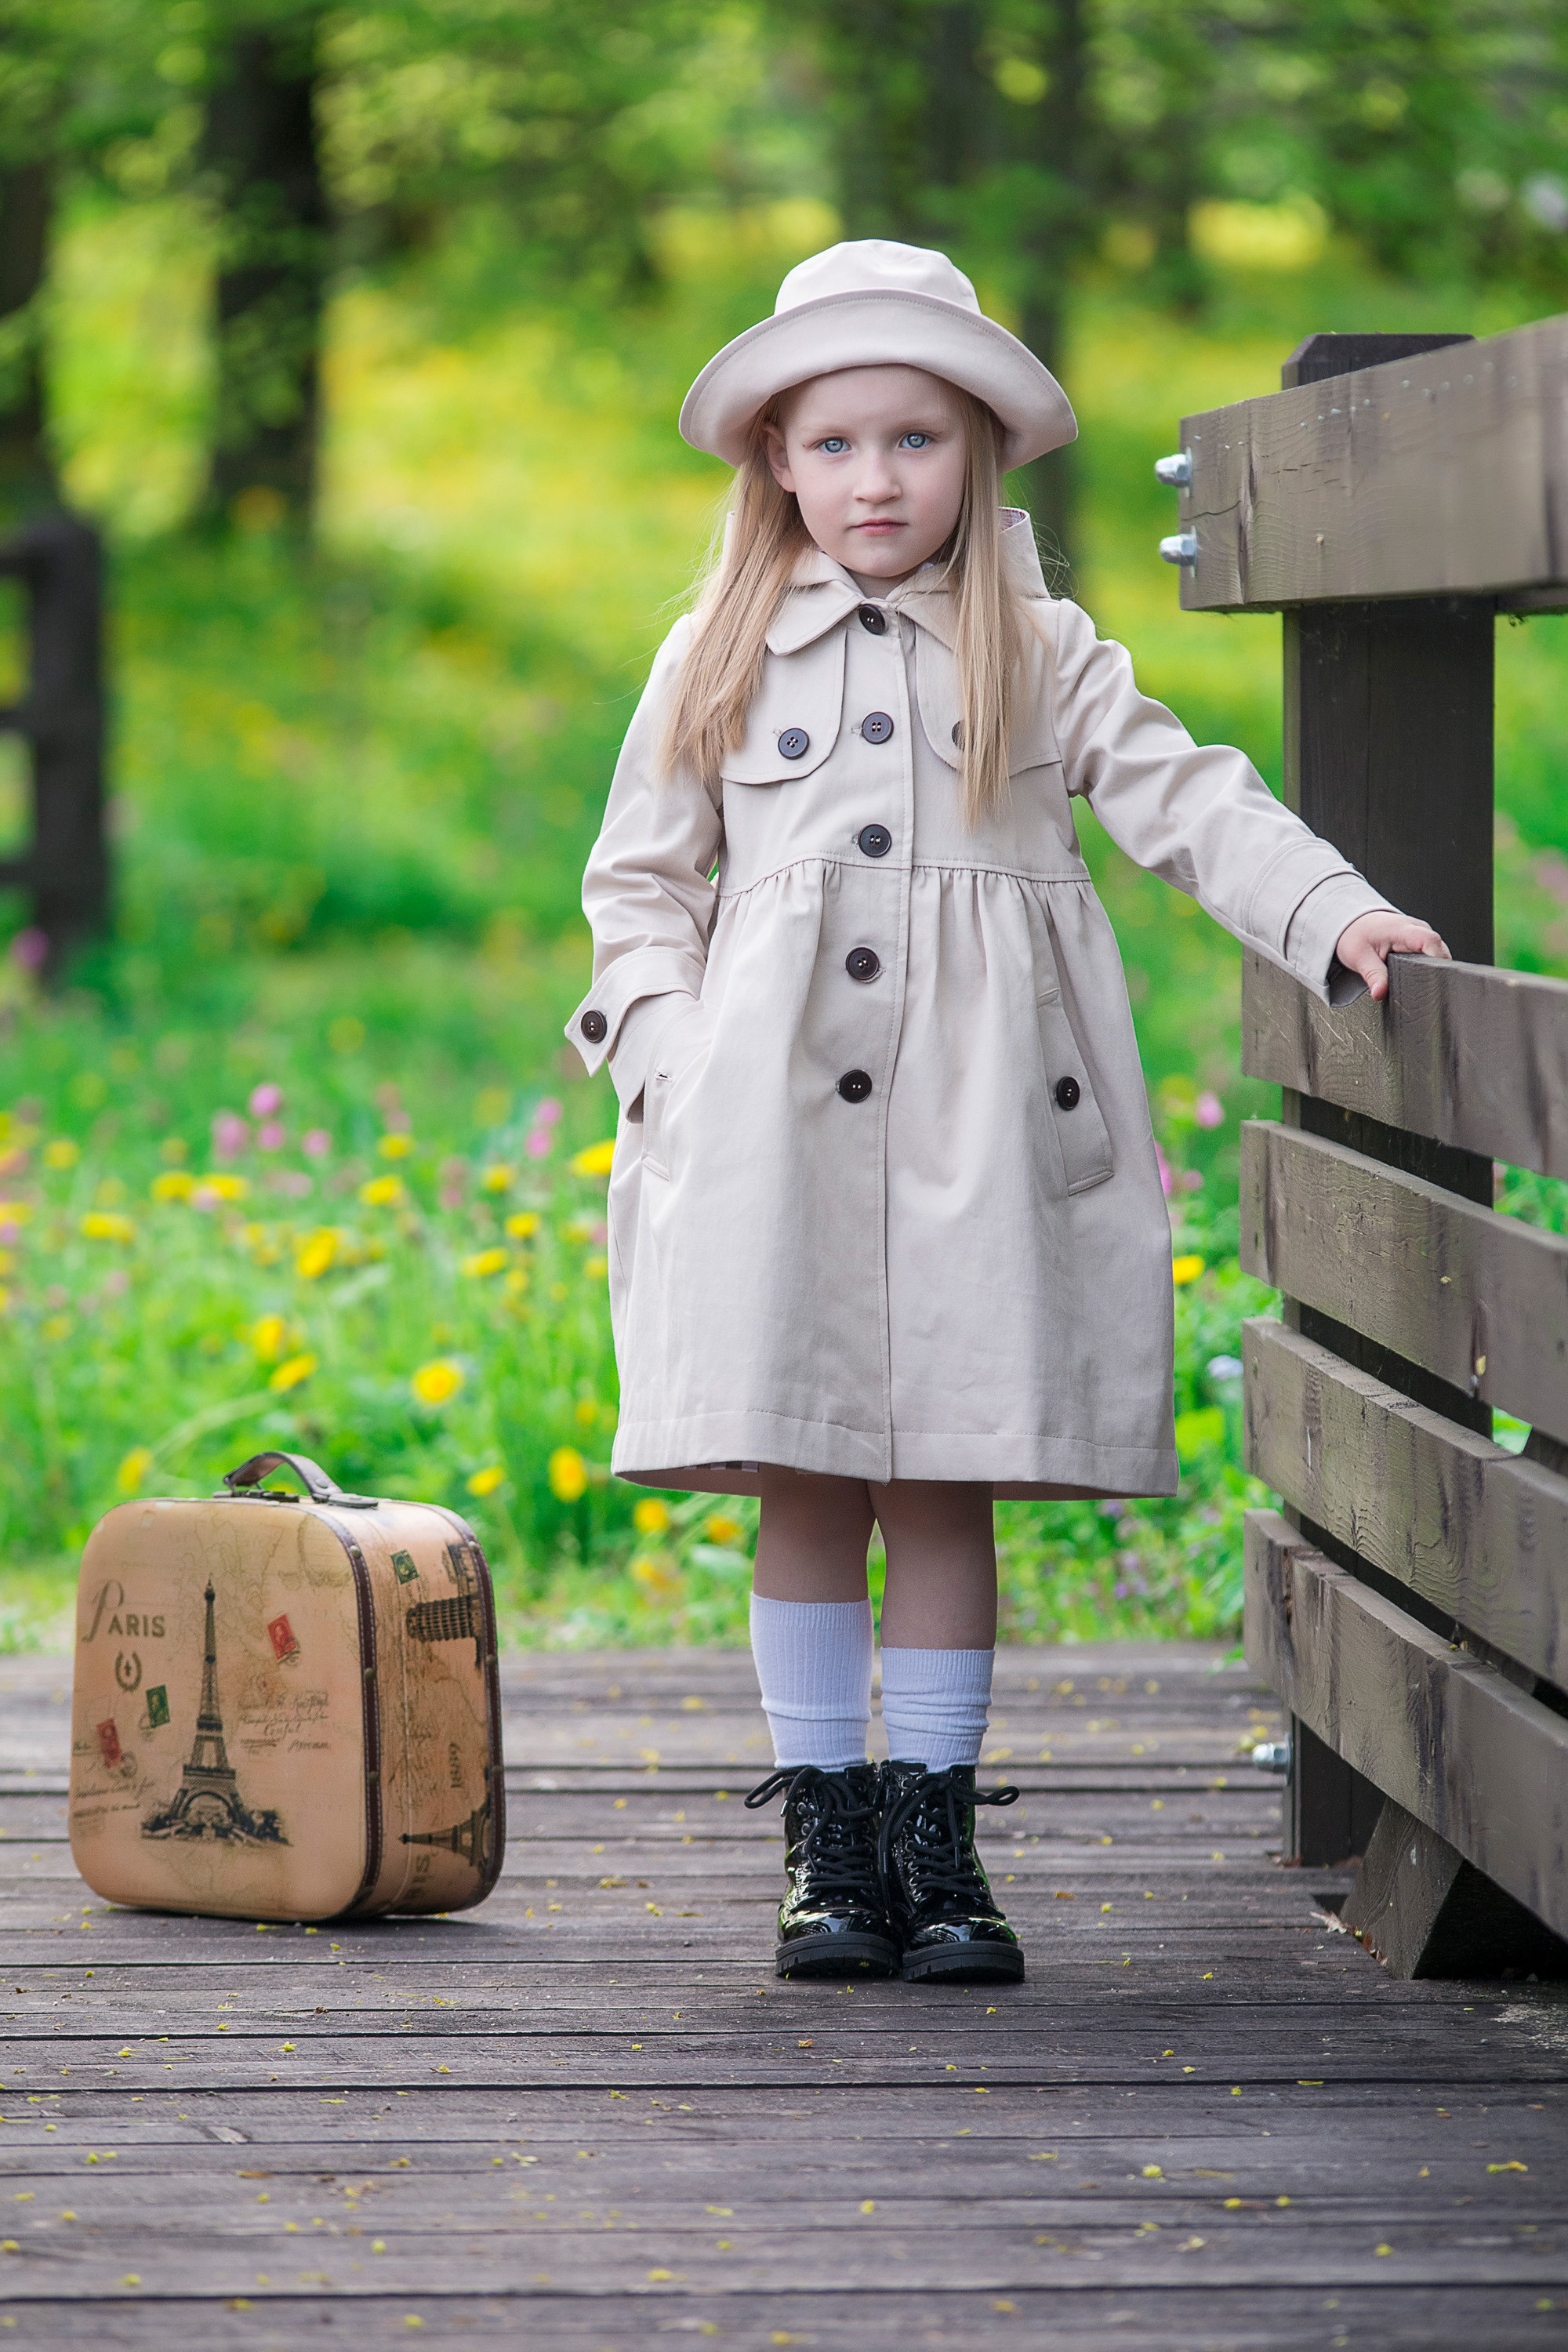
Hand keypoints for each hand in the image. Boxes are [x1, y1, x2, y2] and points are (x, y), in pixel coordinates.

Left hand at [1334, 910, 1449, 1002]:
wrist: (1356, 923)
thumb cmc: (1358, 935)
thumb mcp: (1359, 957)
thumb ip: (1372, 976)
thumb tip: (1379, 992)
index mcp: (1403, 929)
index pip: (1430, 942)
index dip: (1435, 960)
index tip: (1432, 978)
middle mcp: (1418, 929)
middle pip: (1440, 950)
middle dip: (1435, 970)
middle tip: (1422, 987)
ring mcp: (1423, 934)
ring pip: (1439, 953)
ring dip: (1432, 968)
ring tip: (1419, 981)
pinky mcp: (1423, 941)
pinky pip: (1433, 954)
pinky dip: (1428, 965)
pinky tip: (1419, 975)